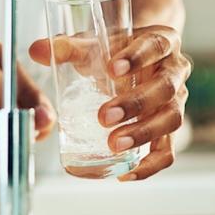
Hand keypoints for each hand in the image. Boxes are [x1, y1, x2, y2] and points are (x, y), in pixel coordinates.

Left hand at [30, 25, 190, 180]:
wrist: (140, 59)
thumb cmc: (117, 51)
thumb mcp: (95, 43)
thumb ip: (67, 47)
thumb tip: (37, 51)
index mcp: (161, 41)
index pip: (155, 46)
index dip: (137, 58)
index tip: (112, 69)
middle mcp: (175, 71)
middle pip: (165, 88)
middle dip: (136, 104)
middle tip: (104, 117)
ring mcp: (177, 101)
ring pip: (171, 119)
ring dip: (143, 134)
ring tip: (114, 144)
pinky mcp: (170, 128)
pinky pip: (168, 150)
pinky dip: (151, 165)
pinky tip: (127, 172)